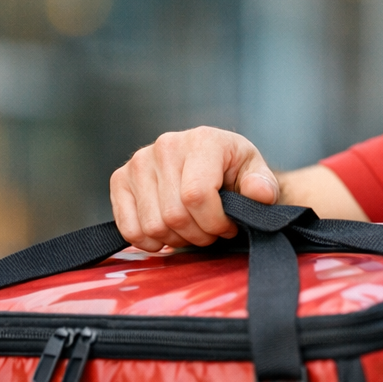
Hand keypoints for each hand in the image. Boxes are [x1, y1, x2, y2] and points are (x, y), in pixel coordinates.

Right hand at [110, 127, 279, 250]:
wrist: (213, 164)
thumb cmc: (235, 170)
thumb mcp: (256, 173)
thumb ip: (263, 185)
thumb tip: (260, 194)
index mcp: (202, 140)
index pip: (196, 196)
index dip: (215, 222)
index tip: (229, 226)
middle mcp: (166, 146)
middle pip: (174, 215)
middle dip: (199, 234)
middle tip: (212, 230)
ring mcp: (139, 162)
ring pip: (153, 226)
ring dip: (178, 238)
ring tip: (193, 227)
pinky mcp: (120, 180)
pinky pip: (129, 229)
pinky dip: (150, 241)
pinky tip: (168, 233)